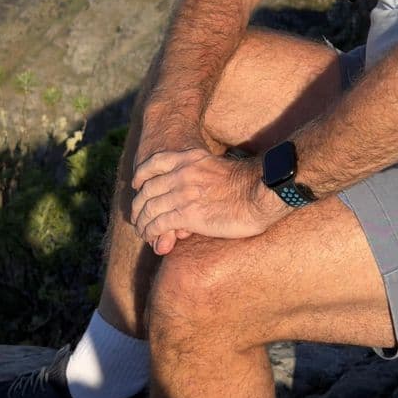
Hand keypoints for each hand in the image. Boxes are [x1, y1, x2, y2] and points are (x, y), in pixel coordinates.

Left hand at [131, 148, 280, 252]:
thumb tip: (193, 192)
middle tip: (137, 217)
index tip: (137, 184)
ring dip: (142, 223)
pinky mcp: (187, 214)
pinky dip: (150, 232)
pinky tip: (151, 239)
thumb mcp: (218, 168)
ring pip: (148, 209)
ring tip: (142, 232)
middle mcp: (182, 173)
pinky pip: (158, 224)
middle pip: (147, 189)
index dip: (141, 175)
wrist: (261, 191)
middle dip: (138, 206)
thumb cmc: (249, 184)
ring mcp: (182, 193)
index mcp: (190, 159)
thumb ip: (201, 175)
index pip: (155, 163)